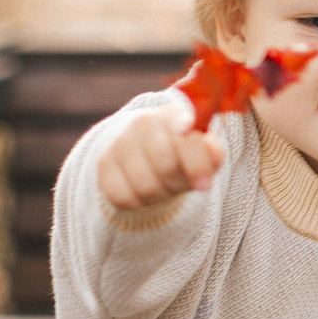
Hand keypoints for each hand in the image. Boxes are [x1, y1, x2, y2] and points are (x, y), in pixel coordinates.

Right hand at [98, 106, 226, 212]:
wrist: (144, 146)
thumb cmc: (181, 150)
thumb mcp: (203, 149)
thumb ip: (213, 151)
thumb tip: (213, 151)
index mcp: (171, 115)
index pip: (184, 140)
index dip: (195, 163)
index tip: (205, 186)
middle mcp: (141, 124)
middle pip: (165, 166)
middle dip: (180, 182)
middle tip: (184, 182)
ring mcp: (119, 144)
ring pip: (145, 186)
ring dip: (161, 194)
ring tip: (165, 184)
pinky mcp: (104, 166)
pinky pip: (124, 198)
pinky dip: (139, 203)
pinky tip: (145, 191)